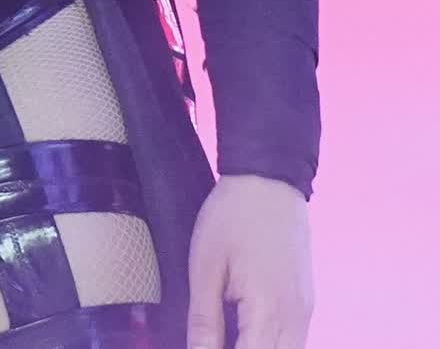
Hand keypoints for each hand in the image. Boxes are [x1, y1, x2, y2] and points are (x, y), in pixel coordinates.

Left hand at [187, 173, 313, 347]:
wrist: (269, 178)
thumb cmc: (232, 217)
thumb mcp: (206, 267)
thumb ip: (204, 322)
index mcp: (268, 312)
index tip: (207, 345)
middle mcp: (295, 320)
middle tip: (215, 339)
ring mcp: (305, 311)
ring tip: (231, 335)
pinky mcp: (307, 301)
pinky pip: (294, 340)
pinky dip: (272, 344)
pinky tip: (248, 333)